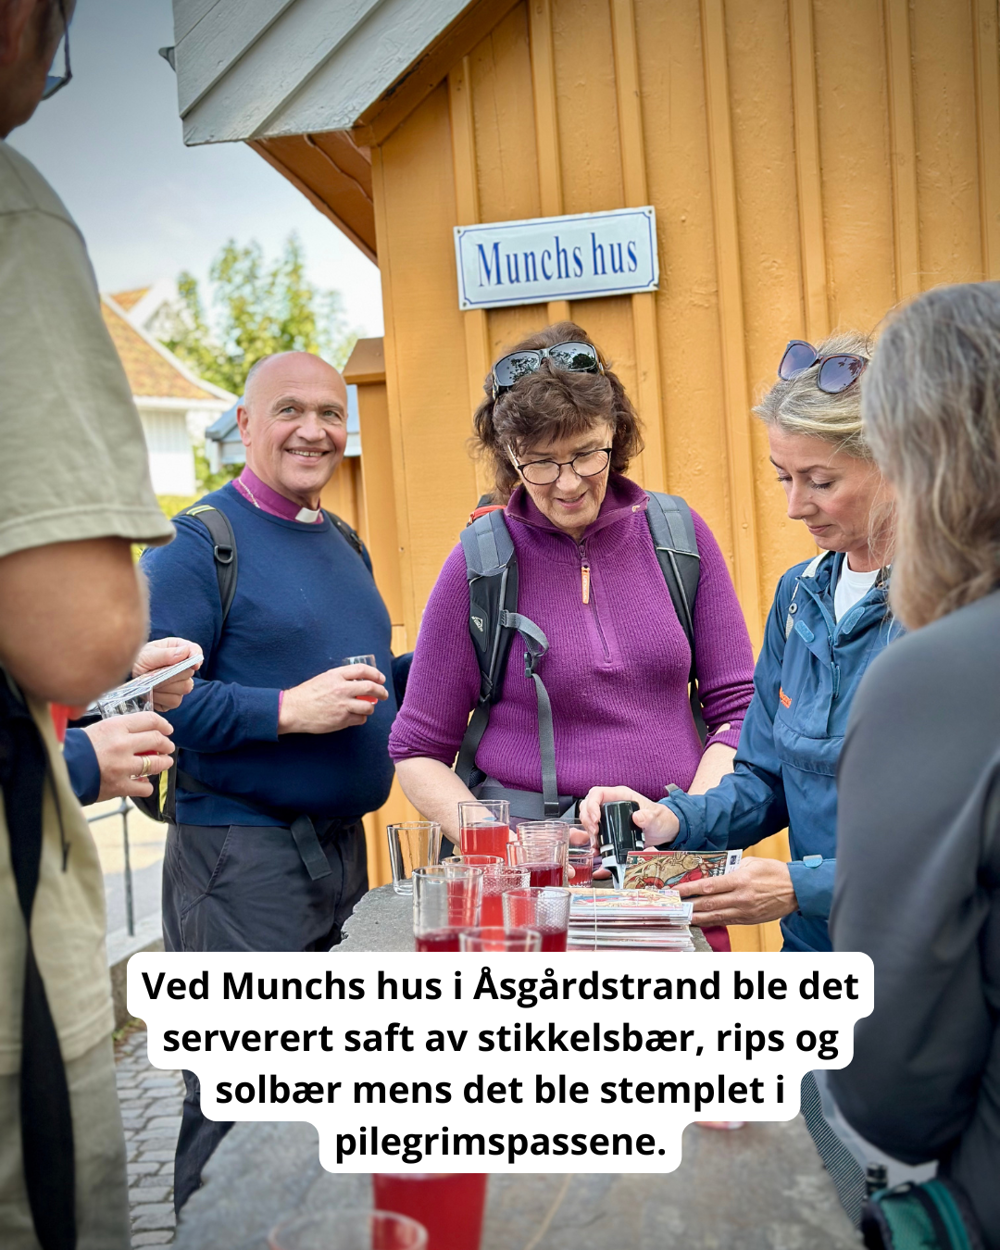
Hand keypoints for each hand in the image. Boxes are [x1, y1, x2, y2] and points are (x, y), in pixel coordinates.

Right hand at [83, 712, 174, 800]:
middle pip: (157, 740)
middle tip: (167, 747)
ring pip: (156, 764)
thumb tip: (146, 733)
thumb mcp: (100, 729)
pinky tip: (143, 782)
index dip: (163, 724)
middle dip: (166, 744)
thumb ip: (123, 730)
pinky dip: (146, 786)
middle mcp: (122, 745)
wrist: (62, 769)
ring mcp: (122, 767)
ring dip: (164, 763)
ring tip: (164, 763)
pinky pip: (144, 787)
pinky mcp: (119, 786)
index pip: (150, 720)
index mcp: (116, 727)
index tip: (167, 729)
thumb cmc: (80, 747)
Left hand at [132, 638, 201, 710]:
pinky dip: (161, 699)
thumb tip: (185, 653)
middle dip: (171, 675)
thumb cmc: (139, 659)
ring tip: (151, 684)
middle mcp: (184, 668)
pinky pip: (173, 702)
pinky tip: (152, 693)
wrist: (128, 676)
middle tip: (155, 675)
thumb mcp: (147, 653)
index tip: (193, 664)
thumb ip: (165, 654)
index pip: (195, 651)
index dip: (195, 657)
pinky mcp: (173, 700)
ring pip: (183, 690)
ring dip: (164, 688)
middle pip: (189, 674)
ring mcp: (180, 685)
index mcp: (179, 650)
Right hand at [278, 663, 387, 733]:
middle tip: (384, 695)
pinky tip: (355, 716)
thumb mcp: (324, 678)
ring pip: (368, 707)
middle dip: (381, 692)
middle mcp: (342, 689)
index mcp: (336, 675)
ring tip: (366, 708)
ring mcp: (342, 705)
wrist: (293, 710)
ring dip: (370, 707)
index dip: (376, 674)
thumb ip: (342, 678)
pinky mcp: (342, 720)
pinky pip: (360, 719)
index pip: (363, 670)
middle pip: (371, 688)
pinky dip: (361, 718)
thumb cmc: (307, 694)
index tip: (380, 679)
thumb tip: (361, 680)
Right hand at [578, 785, 679, 845]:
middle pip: (588, 805)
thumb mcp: (657, 818)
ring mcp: (609, 816)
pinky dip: (592, 840)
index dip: (592, 804)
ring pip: (588, 818)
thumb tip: (638, 817)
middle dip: (587, 819)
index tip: (596, 819)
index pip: (597, 793)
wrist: (664, 831)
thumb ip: (649, 817)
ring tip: (596, 843)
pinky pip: (594, 832)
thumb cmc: (660, 819)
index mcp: (620, 795)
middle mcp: (611, 803)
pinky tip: (596, 849)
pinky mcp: (609, 828)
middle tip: (595, 833)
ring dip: (588, 831)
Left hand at [675, 857, 797, 926]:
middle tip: (673, 905)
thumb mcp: (752, 862)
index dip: (690, 889)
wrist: (797, 890)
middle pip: (708, 903)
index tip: (677, 890)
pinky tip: (700, 920)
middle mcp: (740, 897)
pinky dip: (711, 921)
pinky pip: (725, 921)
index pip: (709, 886)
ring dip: (696, 917)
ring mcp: (744, 911)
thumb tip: (715, 871)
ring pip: (714, 916)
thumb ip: (732, 867)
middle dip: (688, 904)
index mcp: (740, 880)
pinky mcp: (748, 919)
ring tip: (681, 915)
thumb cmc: (775, 873)